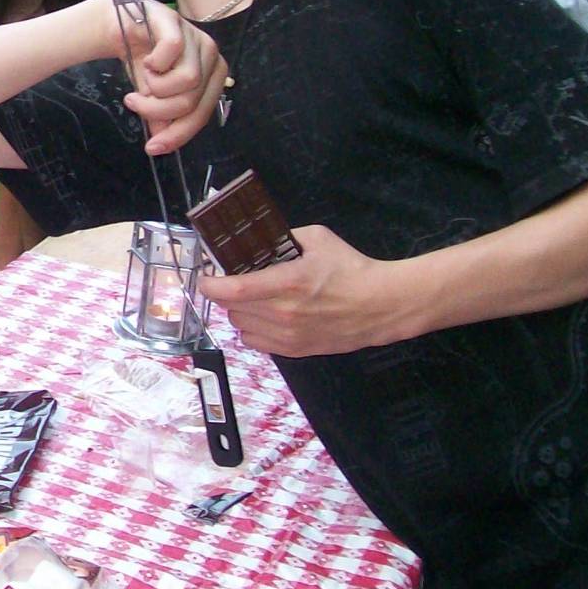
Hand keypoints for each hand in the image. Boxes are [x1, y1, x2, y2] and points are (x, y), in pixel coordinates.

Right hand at [98, 0, 225, 153]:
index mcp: (213, 76)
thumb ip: (163, 118)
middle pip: (192, 100)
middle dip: (156, 109)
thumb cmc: (145, 63)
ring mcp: (196, 36)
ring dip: (154, 86)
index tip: (151, 148)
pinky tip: (146, 60)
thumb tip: (163, 143)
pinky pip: (173, 51)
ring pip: (187, 80)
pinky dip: (154, 63)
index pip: (201, 115)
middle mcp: (211, 55)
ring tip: (141, 79)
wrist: (121, 27)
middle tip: (133, 102)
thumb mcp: (154, 97)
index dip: (177, 135)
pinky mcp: (176, 21)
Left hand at [196, 224, 414, 356]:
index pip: (231, 290)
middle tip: (234, 280)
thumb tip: (258, 240)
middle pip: (231, 308)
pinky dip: (252, 330)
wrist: (382, 305)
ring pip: (240, 326)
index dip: (209, 283)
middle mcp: (283, 314)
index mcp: (287, 283)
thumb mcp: (318, 239)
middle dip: (227, 292)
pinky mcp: (296, 351)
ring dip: (240, 311)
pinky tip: (264, 317)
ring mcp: (288, 336)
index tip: (205, 276)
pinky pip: (255, 343)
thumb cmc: (351, 269)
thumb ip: (284, 237)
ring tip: (253, 299)